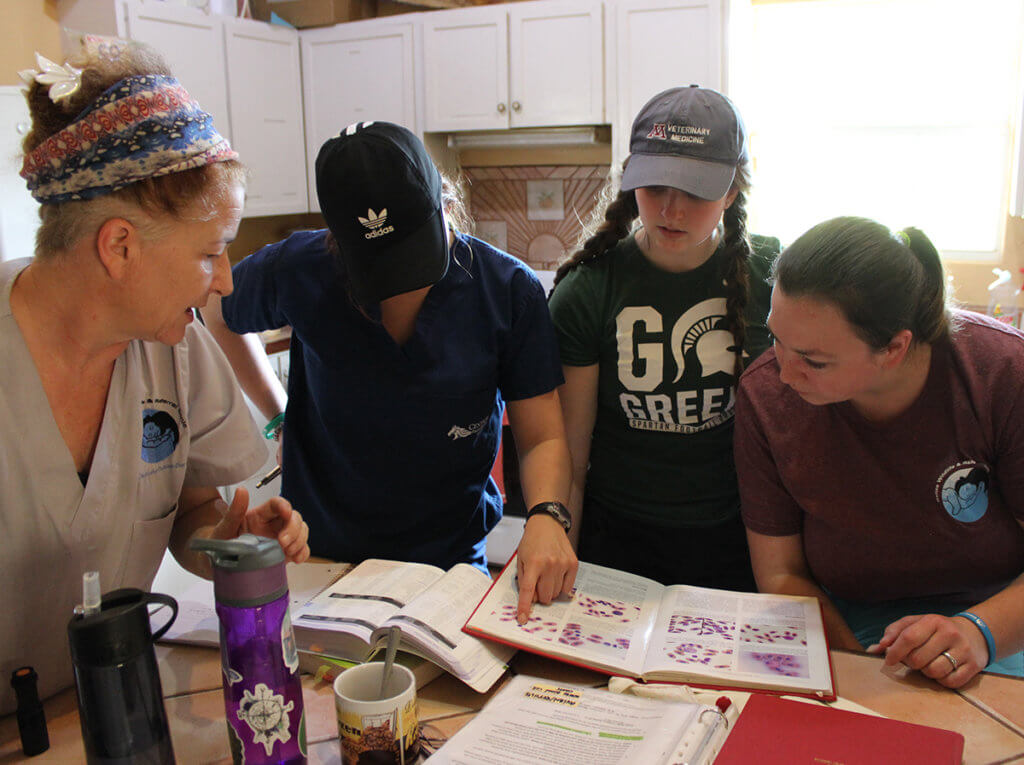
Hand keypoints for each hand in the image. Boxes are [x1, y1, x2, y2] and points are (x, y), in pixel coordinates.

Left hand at [211, 486, 310, 562]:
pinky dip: (303, 552)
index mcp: (259, 515)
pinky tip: (296, 558)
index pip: (276, 504)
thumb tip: (241, 491)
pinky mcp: (286, 553)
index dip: (284, 506)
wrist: (219, 567)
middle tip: (283, 543)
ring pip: (301, 530)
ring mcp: (281, 539)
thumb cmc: (221, 546)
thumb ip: (234, 511)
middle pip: (294, 517)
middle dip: (294, 528)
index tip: (286, 512)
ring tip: (287, 552)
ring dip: (299, 540)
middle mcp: (273, 525)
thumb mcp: (224, 528)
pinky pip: (302, 549)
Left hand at [515, 514, 577, 623]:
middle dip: (539, 596)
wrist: (547, 524)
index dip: (524, 607)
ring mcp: (563, 564)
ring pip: (556, 594)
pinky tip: (556, 576)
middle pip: (544, 596)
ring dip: (549, 591)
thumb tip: (530, 600)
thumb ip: (523, 579)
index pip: (527, 590)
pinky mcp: (573, 564)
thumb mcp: (521, 558)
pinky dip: (561, 587)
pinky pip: (568, 588)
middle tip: (537, 584)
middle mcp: (549, 564)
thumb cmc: (531, 542)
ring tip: (546, 576)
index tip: (523, 619)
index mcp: (533, 563)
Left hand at [866, 613, 987, 687]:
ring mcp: (964, 650)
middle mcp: (950, 634)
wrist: (974, 633)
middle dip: (911, 663)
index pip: (908, 638)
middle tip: (915, 659)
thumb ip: (894, 632)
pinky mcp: (974, 666)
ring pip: (933, 672)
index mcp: (933, 621)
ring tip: (930, 662)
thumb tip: (876, 648)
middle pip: (918, 659)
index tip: (888, 660)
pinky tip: (943, 670)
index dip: (895, 651)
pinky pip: (950, 682)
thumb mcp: (916, 623)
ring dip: (926, 672)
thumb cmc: (937, 629)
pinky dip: (942, 680)